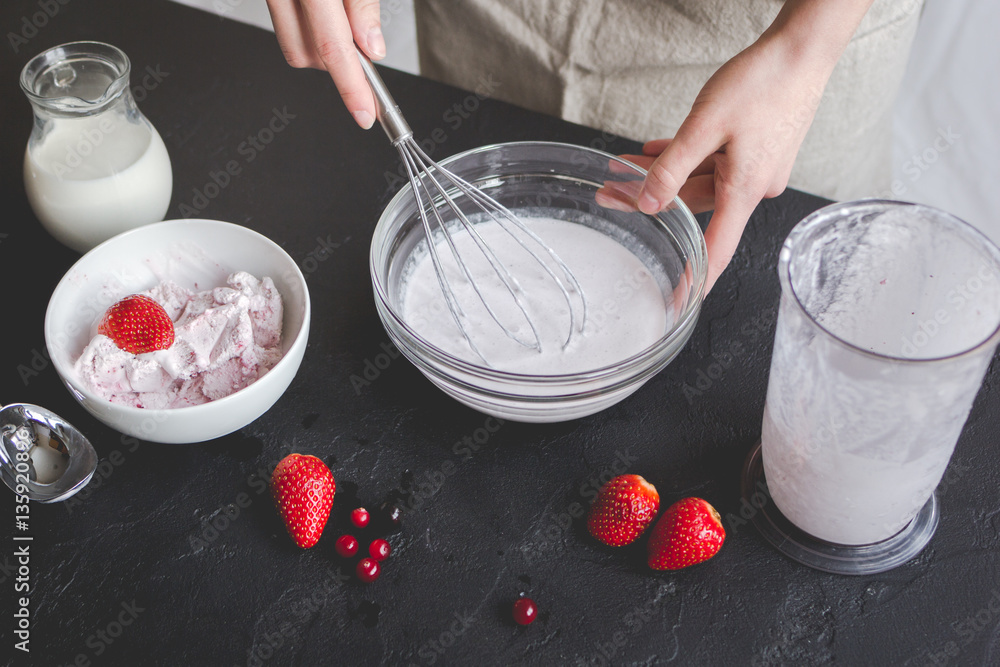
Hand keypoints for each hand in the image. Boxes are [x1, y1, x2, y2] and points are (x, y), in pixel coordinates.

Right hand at [265, 0, 383, 127]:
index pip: (332, 48)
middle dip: (336, 62)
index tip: (365, 113)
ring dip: (321, 46)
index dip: (351, 88)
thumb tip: (373, 48)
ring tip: (340, 16)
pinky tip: (323, 11)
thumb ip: (362, 6)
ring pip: (293, 46)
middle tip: (361, 42)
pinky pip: (286, 27)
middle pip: (304, 56)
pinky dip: (309, 29)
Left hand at [631, 0, 873, 292]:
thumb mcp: (705, 126)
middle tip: (609, 195)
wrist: (802, 50)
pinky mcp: (757, 150)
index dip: (695, 279)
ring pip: (700, 180)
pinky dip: (686, 159)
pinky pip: (713, 163)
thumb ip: (673, 166)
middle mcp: (754, 186)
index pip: (716, 249)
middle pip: (693, 207)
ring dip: (663, 175)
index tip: (678, 301)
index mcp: (745, 190)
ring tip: (623, 166)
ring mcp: (756, 168)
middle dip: (650, 201)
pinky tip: (656, 150)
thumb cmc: (763, 83)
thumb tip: (649, 202)